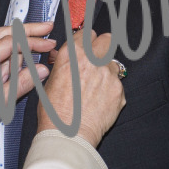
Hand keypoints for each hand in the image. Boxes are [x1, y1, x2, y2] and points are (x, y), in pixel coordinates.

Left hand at [0, 21, 53, 150]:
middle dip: (27, 31)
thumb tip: (41, 70)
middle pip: (4, 34)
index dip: (31, 42)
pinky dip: (10, 54)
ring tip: (39, 43)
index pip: (8, 42)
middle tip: (47, 27)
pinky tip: (21, 58)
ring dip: (19, 42)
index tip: (48, 44)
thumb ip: (22, 84)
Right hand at [36, 32, 125, 146]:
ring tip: (95, 88)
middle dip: (102, 47)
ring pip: (113, 63)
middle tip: (97, 58)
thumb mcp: (49, 82)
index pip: (87, 33)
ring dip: (106, 71)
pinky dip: (111, 90)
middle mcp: (92, 60)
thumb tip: (62, 56)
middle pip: (107, 40)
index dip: (86, 41)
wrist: (68, 135)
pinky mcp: (119, 90)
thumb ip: (61, 64)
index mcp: (72, 54)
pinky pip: (118, 83)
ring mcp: (108, 74)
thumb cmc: (54, 113)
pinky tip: (100, 101)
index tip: (87, 45)